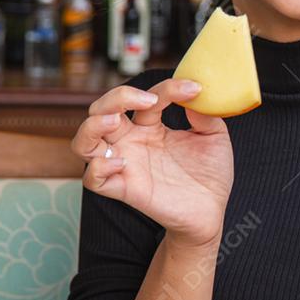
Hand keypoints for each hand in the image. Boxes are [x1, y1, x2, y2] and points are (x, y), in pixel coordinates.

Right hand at [71, 79, 233, 247]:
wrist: (211, 211)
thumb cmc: (210, 174)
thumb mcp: (215, 137)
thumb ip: (205, 114)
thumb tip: (197, 93)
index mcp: (150, 126)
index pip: (143, 98)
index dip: (166, 88)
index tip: (194, 89)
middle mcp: (131, 142)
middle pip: (99, 111)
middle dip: (114, 97)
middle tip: (147, 100)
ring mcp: (124, 164)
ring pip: (84, 142)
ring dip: (92, 126)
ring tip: (115, 120)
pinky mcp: (124, 189)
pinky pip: (92, 179)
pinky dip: (98, 168)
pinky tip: (122, 162)